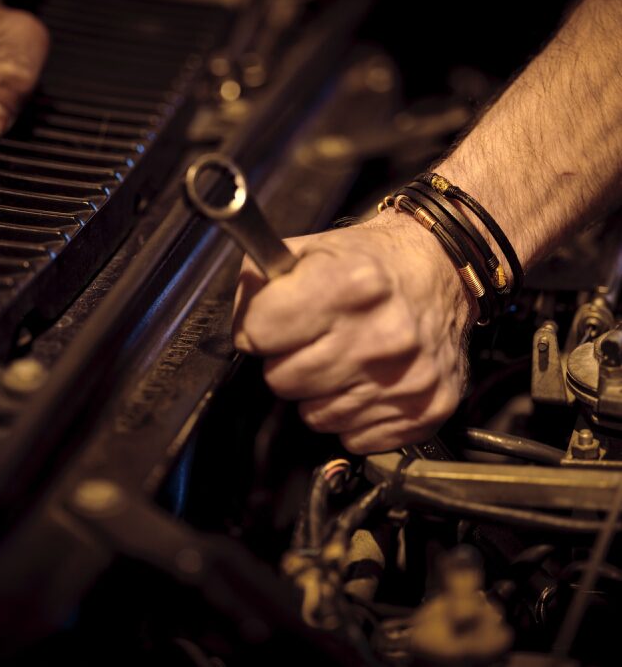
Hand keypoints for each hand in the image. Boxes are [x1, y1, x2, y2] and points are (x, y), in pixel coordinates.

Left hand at [232, 211, 473, 452]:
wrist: (442, 271)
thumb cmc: (372, 263)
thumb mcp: (311, 248)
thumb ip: (261, 282)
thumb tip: (243, 331)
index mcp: (350, 285)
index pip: (259, 332)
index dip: (259, 327)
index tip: (274, 322)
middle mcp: (383, 336)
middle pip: (282, 380)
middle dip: (287, 361)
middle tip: (312, 341)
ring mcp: (407, 379)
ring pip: (314, 417)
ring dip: (319, 392)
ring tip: (343, 359)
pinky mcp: (426, 410)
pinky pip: (354, 437)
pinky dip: (353, 415)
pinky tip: (367, 382)